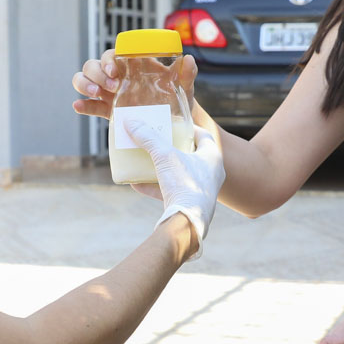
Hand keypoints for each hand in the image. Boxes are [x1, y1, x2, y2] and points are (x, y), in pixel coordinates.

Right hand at [72, 52, 199, 121]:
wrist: (174, 123)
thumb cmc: (178, 99)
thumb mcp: (184, 87)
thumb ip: (187, 74)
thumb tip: (188, 59)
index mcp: (133, 65)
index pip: (114, 54)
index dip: (109, 58)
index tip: (115, 69)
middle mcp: (118, 76)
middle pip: (95, 65)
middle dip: (97, 72)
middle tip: (111, 85)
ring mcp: (110, 93)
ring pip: (85, 79)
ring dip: (85, 83)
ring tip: (96, 93)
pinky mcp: (108, 111)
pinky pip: (90, 106)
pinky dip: (83, 105)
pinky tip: (78, 106)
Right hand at [121, 107, 224, 256]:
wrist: (187, 222)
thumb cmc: (184, 184)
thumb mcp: (164, 156)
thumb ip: (148, 138)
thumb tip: (130, 121)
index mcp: (213, 157)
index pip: (203, 135)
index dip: (188, 128)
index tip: (174, 125)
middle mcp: (211, 173)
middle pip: (191, 154)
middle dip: (174, 148)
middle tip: (159, 141)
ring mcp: (201, 190)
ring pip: (181, 174)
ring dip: (164, 168)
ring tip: (147, 160)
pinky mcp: (190, 205)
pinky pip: (171, 192)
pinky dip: (155, 187)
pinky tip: (136, 184)